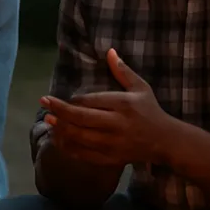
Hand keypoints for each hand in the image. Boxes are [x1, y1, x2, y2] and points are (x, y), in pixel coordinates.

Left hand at [41, 49, 173, 167]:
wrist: (165, 141)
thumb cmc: (150, 111)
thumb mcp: (140, 88)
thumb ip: (123, 71)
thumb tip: (109, 51)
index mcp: (123, 105)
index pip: (89, 101)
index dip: (71, 100)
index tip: (59, 98)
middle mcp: (117, 124)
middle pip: (81, 119)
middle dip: (60, 112)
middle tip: (44, 106)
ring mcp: (113, 144)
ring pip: (79, 137)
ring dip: (60, 129)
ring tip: (48, 121)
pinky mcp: (110, 158)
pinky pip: (83, 154)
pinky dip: (68, 147)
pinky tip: (58, 139)